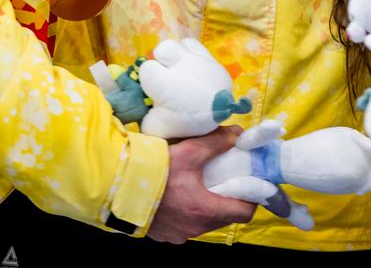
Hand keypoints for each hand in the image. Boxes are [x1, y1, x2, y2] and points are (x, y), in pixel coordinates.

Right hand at [146, 127, 256, 242]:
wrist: (118, 187)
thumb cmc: (156, 171)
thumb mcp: (189, 151)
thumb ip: (216, 142)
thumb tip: (237, 134)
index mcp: (206, 211)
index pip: (245, 213)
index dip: (251, 198)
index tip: (248, 183)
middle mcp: (194, 229)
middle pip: (224, 218)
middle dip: (227, 199)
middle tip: (223, 179)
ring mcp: (178, 235)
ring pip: (204, 223)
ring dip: (206, 207)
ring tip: (199, 186)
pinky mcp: (163, 235)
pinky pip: (184, 227)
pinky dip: (187, 214)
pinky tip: (178, 197)